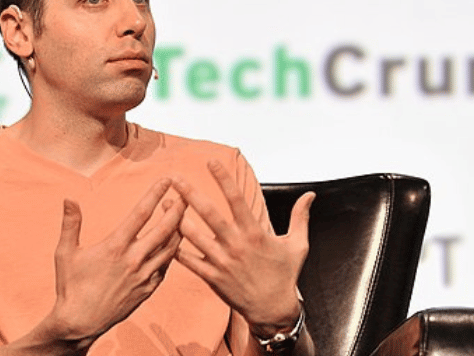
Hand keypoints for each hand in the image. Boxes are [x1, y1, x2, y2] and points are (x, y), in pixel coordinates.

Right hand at [48, 178, 185, 346]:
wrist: (80, 323)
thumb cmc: (70, 287)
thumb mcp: (65, 253)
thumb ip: (71, 224)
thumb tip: (69, 199)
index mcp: (115, 246)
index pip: (141, 213)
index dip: (155, 194)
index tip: (166, 179)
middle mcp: (134, 259)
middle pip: (165, 228)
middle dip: (178, 208)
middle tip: (186, 193)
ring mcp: (144, 275)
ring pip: (171, 248)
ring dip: (179, 229)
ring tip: (183, 214)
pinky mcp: (148, 289)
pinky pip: (166, 266)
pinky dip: (172, 252)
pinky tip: (173, 243)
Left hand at [173, 160, 314, 336]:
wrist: (274, 311)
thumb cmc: (285, 276)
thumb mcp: (298, 245)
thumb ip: (300, 217)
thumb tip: (310, 195)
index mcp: (255, 234)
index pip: (237, 199)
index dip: (224, 179)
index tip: (211, 162)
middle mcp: (236, 245)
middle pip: (209, 215)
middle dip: (190, 194)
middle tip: (174, 178)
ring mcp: (222, 262)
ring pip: (194, 236)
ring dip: (177, 218)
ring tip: (163, 201)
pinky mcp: (212, 278)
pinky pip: (189, 261)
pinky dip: (175, 248)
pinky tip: (163, 234)